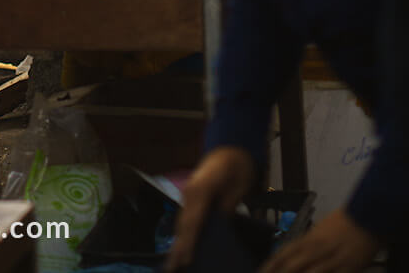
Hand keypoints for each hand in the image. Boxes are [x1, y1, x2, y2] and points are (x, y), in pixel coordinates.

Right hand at [166, 146, 255, 269]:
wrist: (232, 147)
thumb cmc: (237, 165)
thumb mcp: (237, 184)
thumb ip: (227, 206)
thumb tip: (222, 225)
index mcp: (200, 190)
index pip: (193, 222)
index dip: (188, 242)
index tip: (185, 260)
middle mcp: (191, 193)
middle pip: (183, 225)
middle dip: (178, 247)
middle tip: (171, 267)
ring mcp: (190, 194)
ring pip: (182, 223)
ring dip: (178, 242)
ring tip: (173, 263)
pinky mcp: (193, 197)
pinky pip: (187, 218)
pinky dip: (184, 233)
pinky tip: (184, 246)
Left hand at [260, 209, 378, 272]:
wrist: (367, 216)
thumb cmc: (343, 223)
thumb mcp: (321, 231)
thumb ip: (307, 244)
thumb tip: (292, 257)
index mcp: (309, 238)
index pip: (284, 253)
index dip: (271, 264)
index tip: (260, 272)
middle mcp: (317, 249)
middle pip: (293, 265)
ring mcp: (333, 260)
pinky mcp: (349, 269)